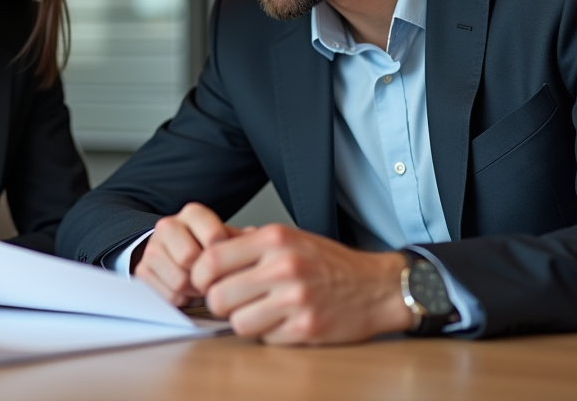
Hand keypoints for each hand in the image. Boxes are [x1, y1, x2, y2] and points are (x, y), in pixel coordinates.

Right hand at [133, 203, 241, 306]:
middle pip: (191, 259)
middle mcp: (168, 225)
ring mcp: (152, 248)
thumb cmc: (206, 248)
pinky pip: (167, 295)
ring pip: (179, 280)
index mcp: (193, 213)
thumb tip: (254, 238)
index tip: (229, 264)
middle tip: (213, 280)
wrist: (173, 253)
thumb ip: (242, 240)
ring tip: (200, 286)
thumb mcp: (227, 239)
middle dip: (206, 276)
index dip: (225, 258)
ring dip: (194, 291)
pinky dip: (181, 300)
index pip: (214, 238)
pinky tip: (186, 292)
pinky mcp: (141, 270)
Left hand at [190, 224, 412, 344]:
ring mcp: (296, 299)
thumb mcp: (288, 237)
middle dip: (220, 304)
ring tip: (260, 312)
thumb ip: (247, 243)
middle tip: (232, 303)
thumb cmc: (328, 263)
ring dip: (244, 322)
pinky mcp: (306, 328)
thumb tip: (205, 251)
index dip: (200, 276)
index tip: (204, 283)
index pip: (212, 259)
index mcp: (274, 239)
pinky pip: (265, 339)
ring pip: (239, 323)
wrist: (376, 287)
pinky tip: (284, 321)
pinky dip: (269, 334)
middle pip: (219, 297)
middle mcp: (283, 267)